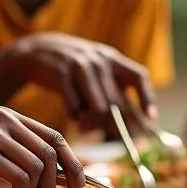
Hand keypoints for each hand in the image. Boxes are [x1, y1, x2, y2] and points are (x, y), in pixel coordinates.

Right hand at [0, 106, 85, 187]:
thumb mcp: (0, 154)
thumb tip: (69, 176)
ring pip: (38, 168)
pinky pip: (20, 178)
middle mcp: (3, 118)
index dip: (74, 166)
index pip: (56, 139)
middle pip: (51, 154)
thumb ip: (28, 156)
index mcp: (10, 115)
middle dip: (56, 185)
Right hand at [7, 33, 155, 130]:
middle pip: (117, 101)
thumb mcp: (95, 71)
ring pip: (99, 108)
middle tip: (111, 135)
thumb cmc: (72, 69)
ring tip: (84, 124)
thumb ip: (113, 93)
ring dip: (93, 122)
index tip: (151, 117)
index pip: (138, 76)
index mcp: (111, 58)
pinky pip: (75, 108)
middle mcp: (98, 60)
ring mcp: (79, 65)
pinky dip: (75, 116)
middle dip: (115, 123)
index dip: (147, 97)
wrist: (35, 52)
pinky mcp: (60, 74)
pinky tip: (73, 115)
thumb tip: (137, 123)